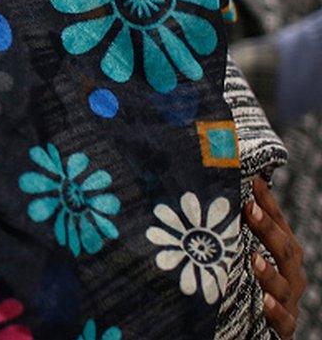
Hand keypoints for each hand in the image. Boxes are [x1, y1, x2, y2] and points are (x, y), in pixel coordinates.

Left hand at [245, 178, 305, 338]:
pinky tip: (266, 302)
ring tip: (253, 258)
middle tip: (249, 208)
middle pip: (285, 251)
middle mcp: (290, 276)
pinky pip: (283, 321)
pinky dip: (275, 311)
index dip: (268, 204)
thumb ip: (234, 231)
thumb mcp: (241, 256)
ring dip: (268, 272)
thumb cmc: (246, 283)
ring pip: (284, 286)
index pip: (279, 226)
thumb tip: (215, 193)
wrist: (256, 329)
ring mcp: (288, 302)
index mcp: (283, 255)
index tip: (253, 181)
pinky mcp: (282, 328)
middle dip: (268, 229)